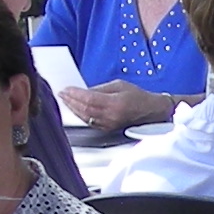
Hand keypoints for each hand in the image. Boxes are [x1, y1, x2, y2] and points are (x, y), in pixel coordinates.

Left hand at [59, 81, 176, 130]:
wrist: (151, 112)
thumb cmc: (138, 97)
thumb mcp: (119, 85)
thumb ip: (100, 89)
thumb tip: (84, 91)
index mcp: (115, 103)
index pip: (89, 99)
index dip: (75, 94)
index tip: (66, 89)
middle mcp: (111, 116)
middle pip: (84, 109)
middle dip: (71, 100)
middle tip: (62, 93)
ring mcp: (109, 124)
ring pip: (85, 117)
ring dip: (73, 108)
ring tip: (66, 100)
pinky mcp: (108, 128)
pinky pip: (90, 122)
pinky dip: (80, 115)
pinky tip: (75, 109)